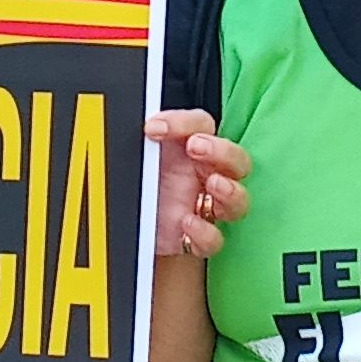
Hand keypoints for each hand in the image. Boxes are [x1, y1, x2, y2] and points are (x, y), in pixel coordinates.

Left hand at [147, 110, 252, 258]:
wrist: (121, 229)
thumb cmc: (139, 186)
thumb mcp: (137, 157)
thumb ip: (145, 141)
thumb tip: (143, 128)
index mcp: (191, 151)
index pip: (202, 125)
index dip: (184, 122)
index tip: (155, 128)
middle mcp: (204, 178)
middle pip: (237, 160)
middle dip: (222, 150)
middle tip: (195, 147)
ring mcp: (205, 209)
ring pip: (239, 201)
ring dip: (231, 191)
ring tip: (213, 184)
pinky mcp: (197, 239)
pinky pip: (214, 239)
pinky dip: (204, 232)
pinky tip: (187, 222)